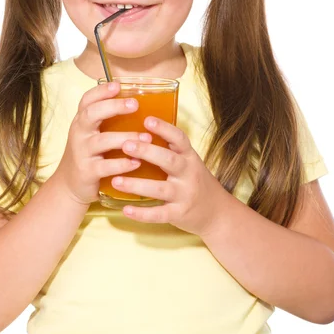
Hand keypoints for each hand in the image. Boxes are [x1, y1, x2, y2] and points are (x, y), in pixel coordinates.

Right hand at [54, 81, 151, 205]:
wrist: (70, 185)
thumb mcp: (91, 133)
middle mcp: (79, 133)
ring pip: (102, 141)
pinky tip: (137, 162)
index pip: (87, 100)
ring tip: (146, 138)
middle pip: (92, 114)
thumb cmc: (88, 154)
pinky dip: (122, 164)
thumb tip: (141, 102)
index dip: (101, 91)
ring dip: (125, 138)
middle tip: (135, 104)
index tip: (118, 85)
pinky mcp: (87, 171)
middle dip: (113, 107)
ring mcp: (81, 152)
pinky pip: (105, 166)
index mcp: (82, 120)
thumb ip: (107, 119)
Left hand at [112, 116, 221, 236]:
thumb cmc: (195, 182)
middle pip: (168, 160)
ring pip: (160, 189)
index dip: (164, 128)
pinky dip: (142, 213)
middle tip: (126, 145)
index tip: (147, 119)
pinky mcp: (179, 214)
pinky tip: (126, 210)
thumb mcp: (188, 162)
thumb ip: (169, 150)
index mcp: (190, 157)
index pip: (179, 139)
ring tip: (116, 180)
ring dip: (136, 184)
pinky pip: (159, 214)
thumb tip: (138, 131)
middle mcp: (189, 174)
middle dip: (147, 152)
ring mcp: (185, 195)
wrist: (217, 213)